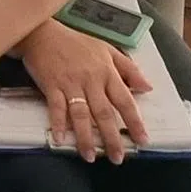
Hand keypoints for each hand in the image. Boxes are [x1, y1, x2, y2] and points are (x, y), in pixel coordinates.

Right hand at [18, 19, 151, 163]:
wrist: (43, 33)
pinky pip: (56, 107)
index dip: (134, 122)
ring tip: (89, 156)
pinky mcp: (51, 85)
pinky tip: (60, 139)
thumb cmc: (75, 42)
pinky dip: (58, 123)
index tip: (142, 140)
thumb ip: (128, 68)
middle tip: (117, 158)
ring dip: (85, 137)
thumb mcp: (106, 49)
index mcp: (106, 72)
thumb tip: (147, 87)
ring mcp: (70, 83)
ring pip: (81, 115)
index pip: (124, 101)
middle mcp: (91, 80)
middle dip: (112, 138)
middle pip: (104, 113)